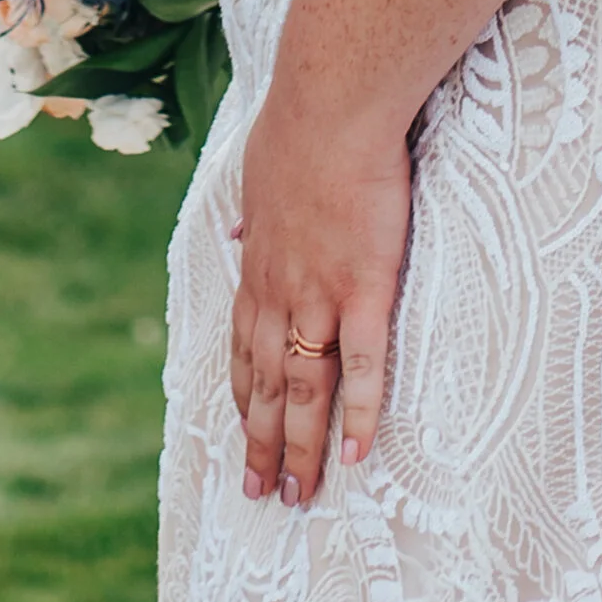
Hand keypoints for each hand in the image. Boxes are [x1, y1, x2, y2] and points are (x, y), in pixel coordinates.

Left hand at [229, 87, 410, 507]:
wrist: (330, 106)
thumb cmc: (299, 131)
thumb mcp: (256, 178)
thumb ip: (252, 218)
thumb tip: (237, 237)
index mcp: (258, 267)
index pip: (244, 347)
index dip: (244, 398)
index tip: (243, 435)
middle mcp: (279, 291)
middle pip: (267, 383)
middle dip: (263, 443)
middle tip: (262, 495)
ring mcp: (319, 293)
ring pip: (304, 388)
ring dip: (301, 447)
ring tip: (302, 495)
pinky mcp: (363, 287)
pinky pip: (361, 365)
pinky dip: (358, 413)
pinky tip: (358, 455)